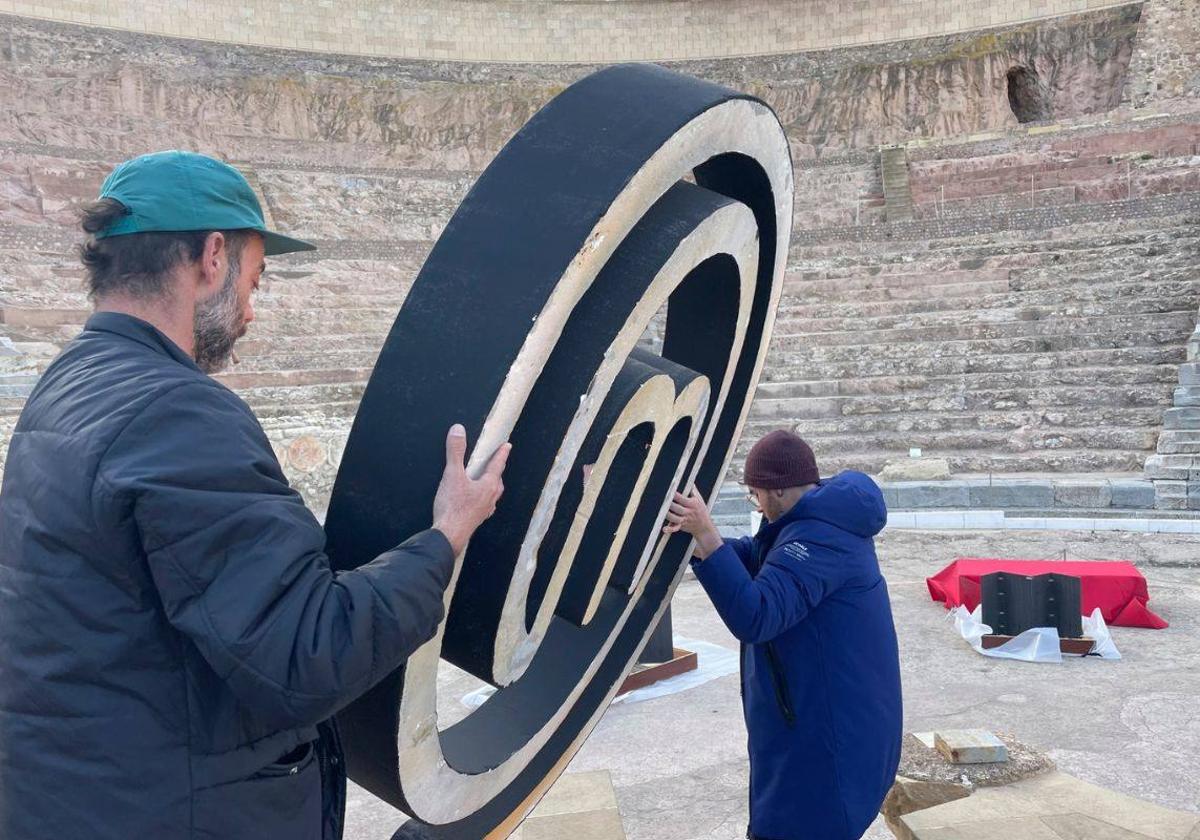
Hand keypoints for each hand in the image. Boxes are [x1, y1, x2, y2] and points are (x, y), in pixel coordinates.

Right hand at [432, 424, 510, 554]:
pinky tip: (476, 502)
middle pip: (497, 481)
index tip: (507, 446)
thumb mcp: (452, 474)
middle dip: (498, 471)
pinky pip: (484, 506)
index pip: (498, 465)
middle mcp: (490, 499)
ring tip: (487, 481)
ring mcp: (484, 511)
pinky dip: (482, 499)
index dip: (502, 454)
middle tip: (497, 463)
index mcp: (488, 486)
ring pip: (492, 495)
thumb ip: (455, 452)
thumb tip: (458, 430)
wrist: (449, 535)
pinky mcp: (476, 520)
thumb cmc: (453, 506)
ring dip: (491, 486)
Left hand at [663, 486, 722, 559]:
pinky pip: (675, 528)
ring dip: (668, 515)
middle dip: (670, 505)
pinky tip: (664, 529)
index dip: (675, 495)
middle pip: (678, 509)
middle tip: (663, 500)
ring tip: (661, 511)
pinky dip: (670, 529)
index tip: (669, 491)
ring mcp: (685, 520)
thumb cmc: (701, 510)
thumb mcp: (700, 499)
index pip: (682, 499)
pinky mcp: (681, 526)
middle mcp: (688, 512)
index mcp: (692, 504)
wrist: (704, 526)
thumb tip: (690, 481)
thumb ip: (694, 490)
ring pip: (675, 518)